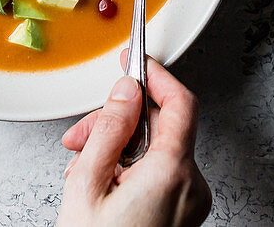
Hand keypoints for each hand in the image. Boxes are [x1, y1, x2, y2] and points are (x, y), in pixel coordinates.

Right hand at [58, 55, 210, 225]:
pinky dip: (128, 171)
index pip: (179, 102)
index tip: (136, 63)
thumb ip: (108, 130)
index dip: (155, 76)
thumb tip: (126, 92)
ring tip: (84, 170)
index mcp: (173, 173)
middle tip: (83, 136)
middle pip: (158, 127)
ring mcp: (188, 204)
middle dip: (117, 124)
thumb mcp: (88, 184)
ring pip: (154, 151)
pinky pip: (157, 175)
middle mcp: (190, 188)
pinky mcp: (180, 215)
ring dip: (116, 151)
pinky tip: (101, 185)